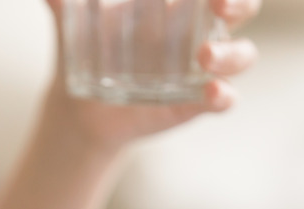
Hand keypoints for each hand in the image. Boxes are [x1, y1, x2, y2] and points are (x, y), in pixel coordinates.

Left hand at [41, 0, 260, 147]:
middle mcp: (200, 30)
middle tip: (221, 4)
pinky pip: (224, 100)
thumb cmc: (87, 49)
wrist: (79, 104)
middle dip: (239, 2)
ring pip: (241, 55)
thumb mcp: (73, 23)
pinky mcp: (195, 103)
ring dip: (231, 54)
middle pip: (242, 8)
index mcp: (179, 3)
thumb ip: (62, 3)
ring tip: (204, 57)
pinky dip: (223, 97)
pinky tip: (212, 93)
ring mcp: (203, 69)